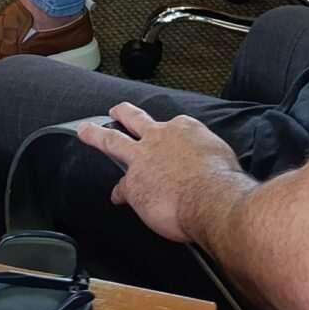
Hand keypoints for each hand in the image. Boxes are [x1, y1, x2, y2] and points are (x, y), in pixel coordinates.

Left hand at [76, 102, 245, 243]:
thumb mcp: (221, 156)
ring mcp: (142, 159)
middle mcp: (159, 137)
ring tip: (85, 131)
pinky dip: (119, 193)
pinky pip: (121, 187)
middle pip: (135, 119)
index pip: (173, 128)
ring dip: (96, 134)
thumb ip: (207, 156)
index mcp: (184, 129)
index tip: (168, 142)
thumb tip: (208, 166)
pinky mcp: (133, 183)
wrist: (212, 199)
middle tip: (114, 111)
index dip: (169, 136)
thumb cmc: (223, 181)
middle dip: (123, 113)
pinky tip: (116, 197)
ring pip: (112, 140)